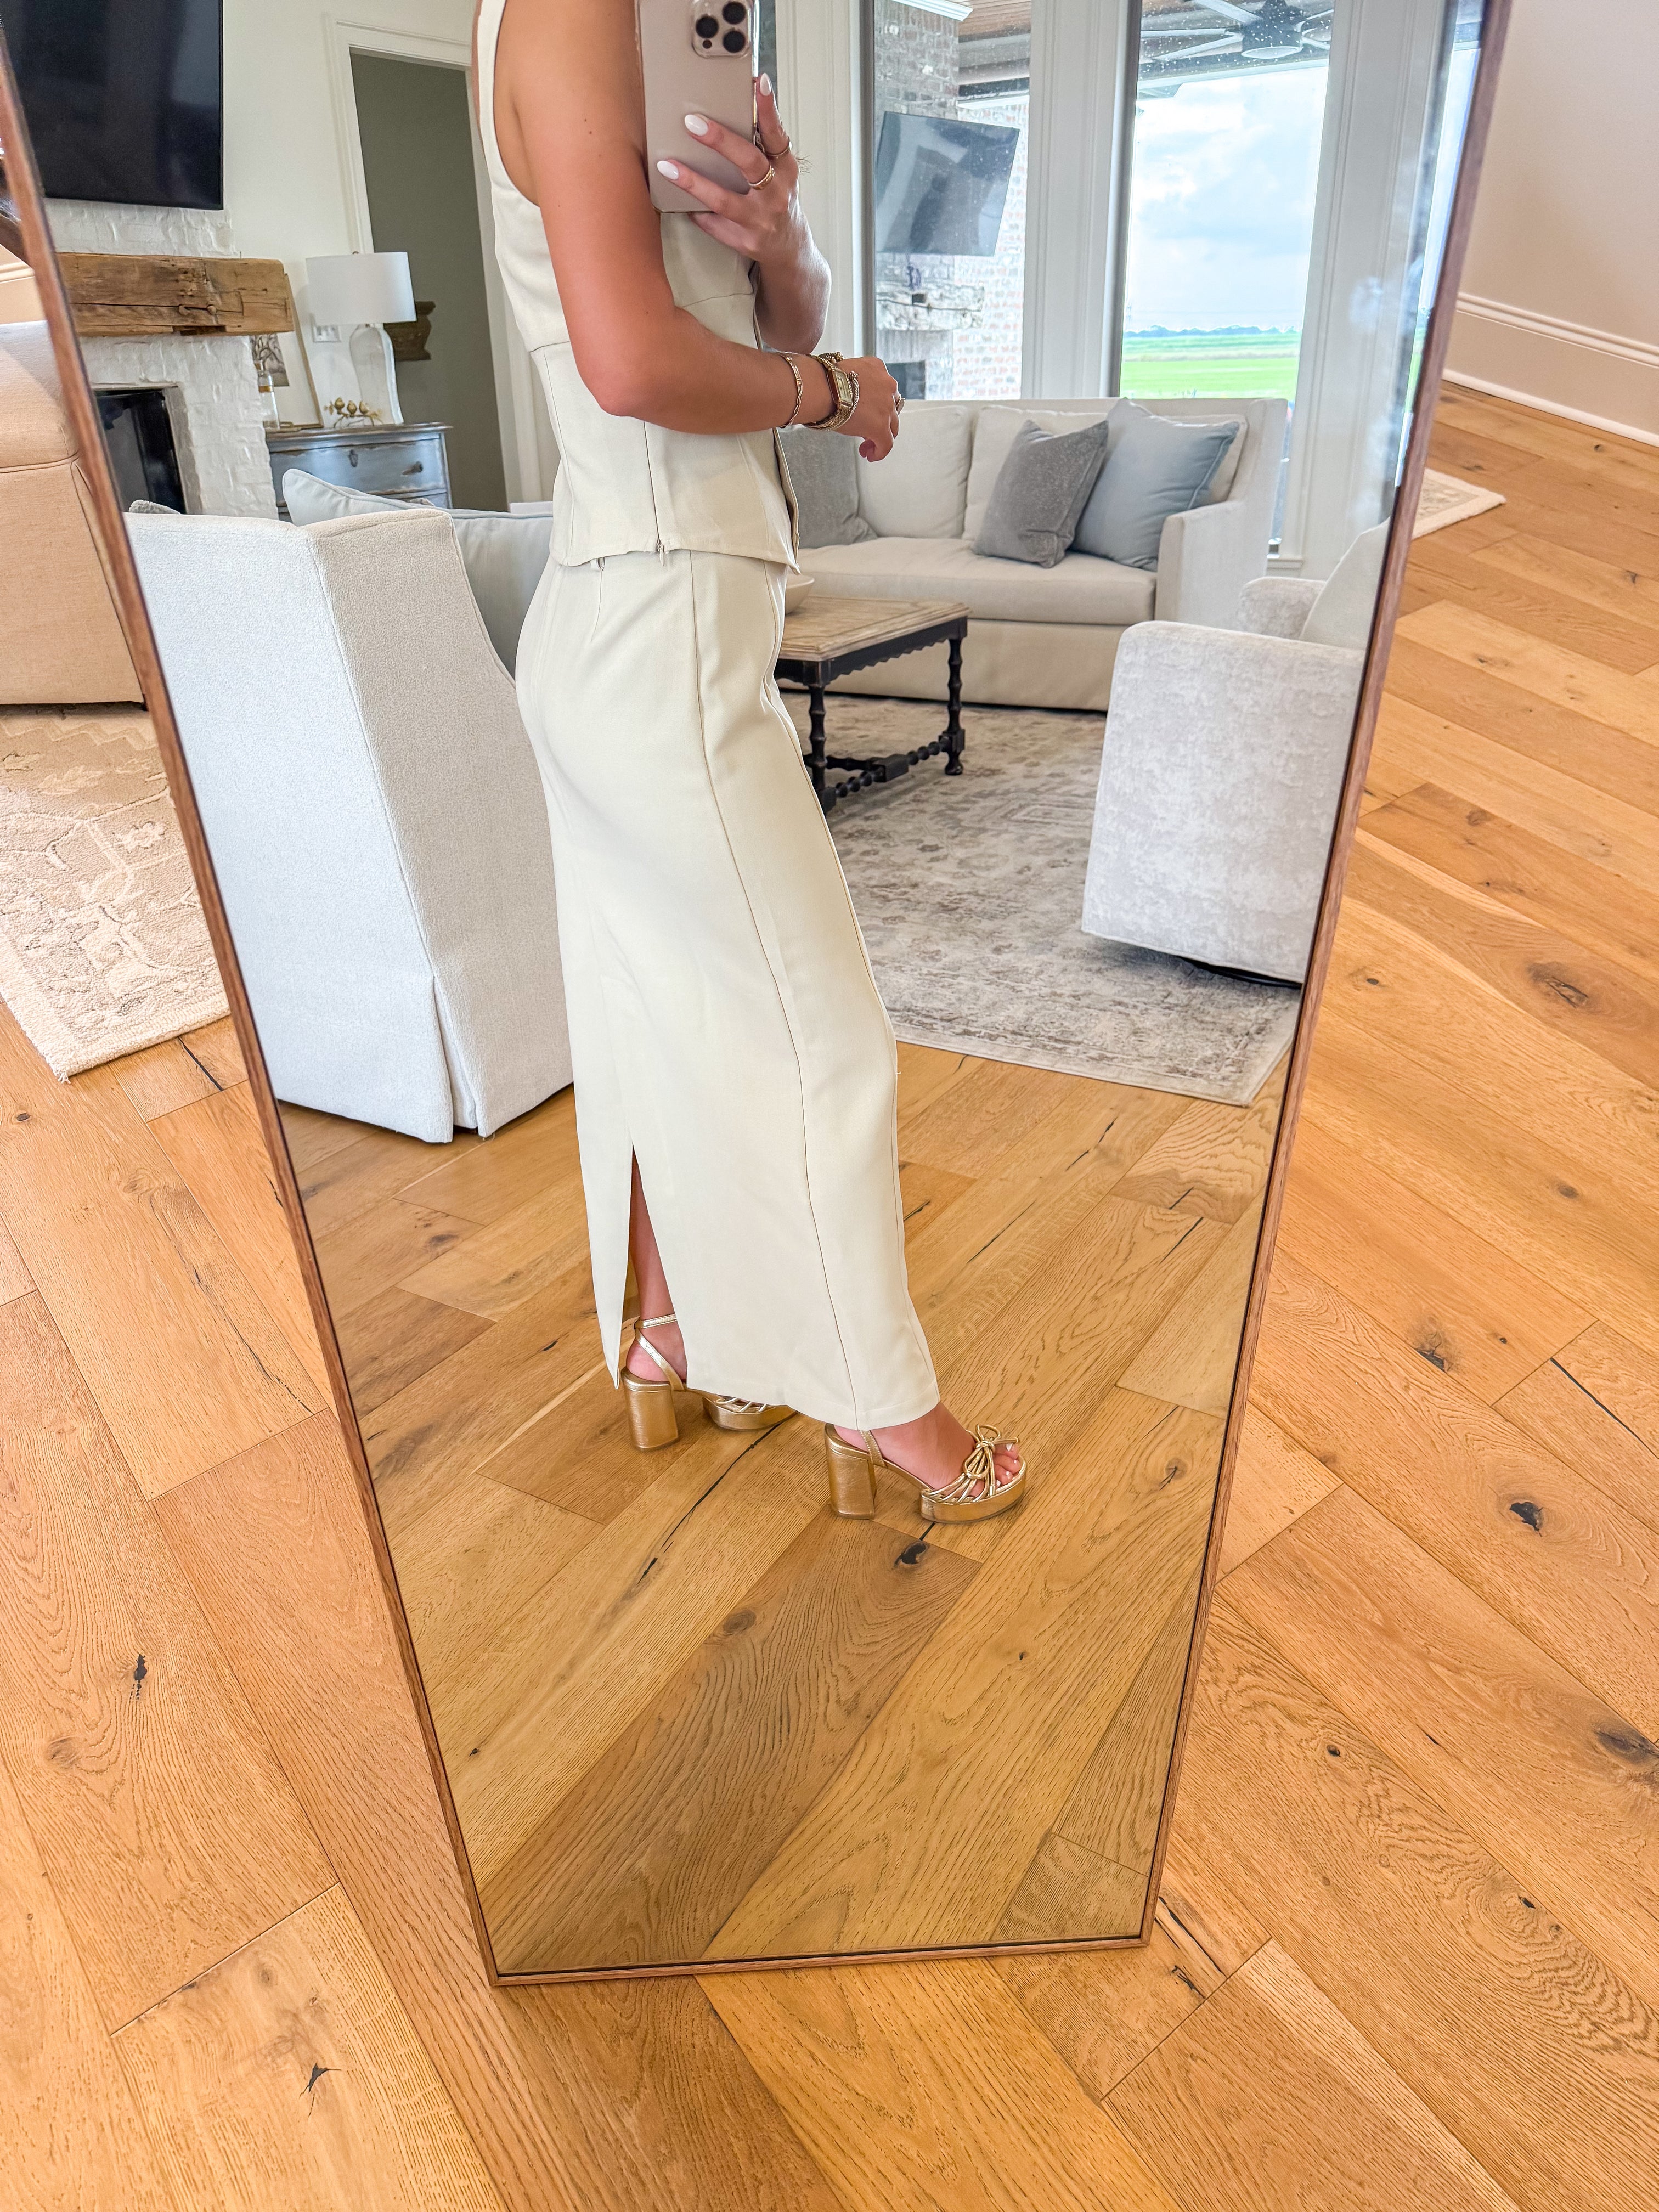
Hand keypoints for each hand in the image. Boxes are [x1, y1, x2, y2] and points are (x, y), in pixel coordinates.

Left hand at [655, 75, 804, 266]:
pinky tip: (679, 200)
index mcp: (785, 169)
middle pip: (749, 163)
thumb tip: (742, 101)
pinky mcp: (745, 241)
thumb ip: (763, 143)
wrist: (788, 248)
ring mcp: (761, 220)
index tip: (758, 82)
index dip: (768, 109)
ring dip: (693, 182)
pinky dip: (696, 211)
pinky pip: (714, 224)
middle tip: (692, 122)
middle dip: (720, 141)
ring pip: (723, 200)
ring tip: (668, 166)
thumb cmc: (778, 199)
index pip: (777, 135)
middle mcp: (776, 194)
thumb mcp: (780, 171)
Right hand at [835, 356, 901, 461]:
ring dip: (880, 437)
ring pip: (892, 427)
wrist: (823, 388)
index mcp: (878, 368)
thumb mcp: (846, 373)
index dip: (877, 403)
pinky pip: (886, 444)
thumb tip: (848, 398)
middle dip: (881, 421)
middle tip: (867, 430)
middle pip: (891, 408)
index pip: (884, 388)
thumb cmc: (825, 380)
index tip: (868, 411)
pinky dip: (880, 452)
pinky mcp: (881, 427)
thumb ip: (854, 383)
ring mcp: (887, 407)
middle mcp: (887, 386)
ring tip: (867, 446)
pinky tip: (870, 455)